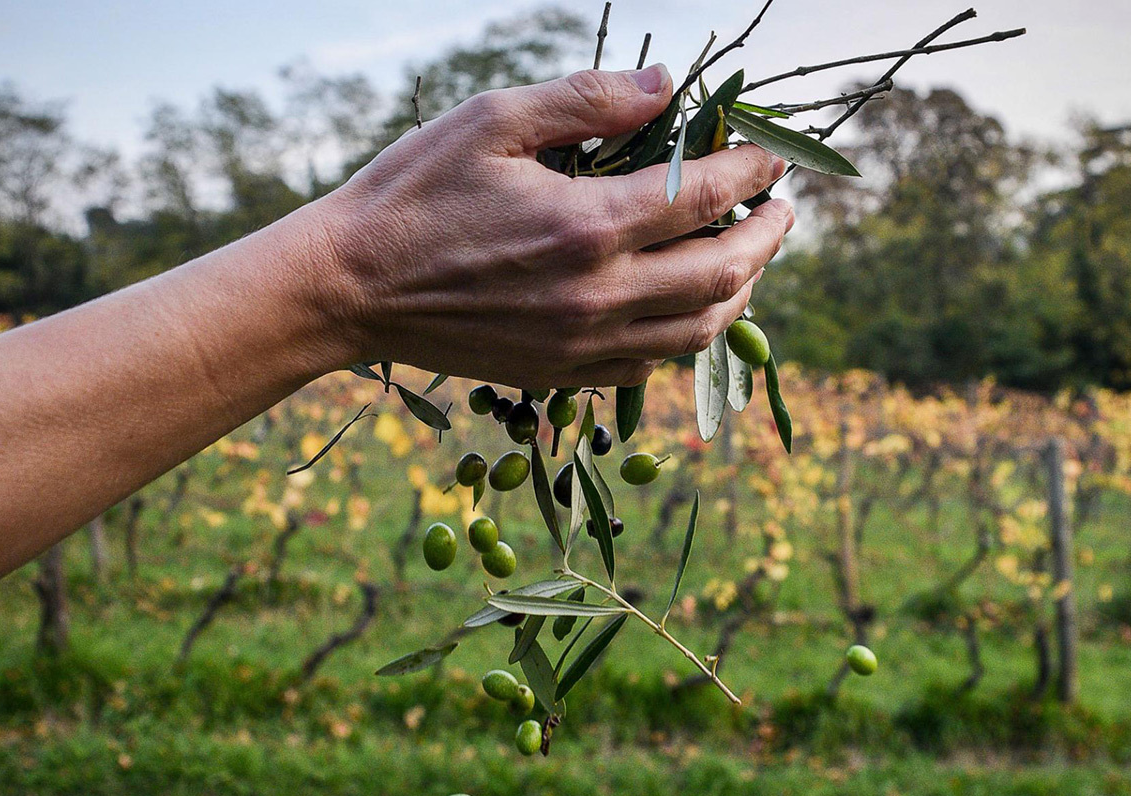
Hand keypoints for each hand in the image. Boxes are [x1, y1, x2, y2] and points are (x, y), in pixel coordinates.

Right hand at [310, 64, 793, 388]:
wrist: (348, 290)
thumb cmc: (413, 195)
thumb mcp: (491, 121)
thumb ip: (587, 101)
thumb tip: (667, 86)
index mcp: (588, 226)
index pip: (704, 196)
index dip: (750, 171)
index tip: (769, 157)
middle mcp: (599, 295)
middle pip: (723, 273)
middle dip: (768, 238)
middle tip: (782, 211)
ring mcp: (584, 345)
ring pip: (699, 331)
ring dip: (742, 293)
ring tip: (749, 260)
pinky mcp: (563, 375)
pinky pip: (652, 366)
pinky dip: (688, 336)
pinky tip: (688, 308)